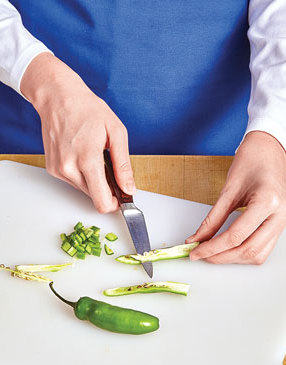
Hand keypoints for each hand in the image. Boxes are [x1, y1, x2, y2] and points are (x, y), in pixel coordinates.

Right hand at [21, 53, 135, 212]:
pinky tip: (83, 155)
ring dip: (94, 180)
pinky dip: (82, 174)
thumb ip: (123, 165)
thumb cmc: (88, 110)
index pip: (101, 201)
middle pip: (94, 197)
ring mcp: (58, 169)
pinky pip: (73, 181)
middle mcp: (69, 168)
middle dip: (106, 189)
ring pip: (84, 190)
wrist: (58, 98)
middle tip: (111, 169)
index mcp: (87, 159)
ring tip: (95, 156)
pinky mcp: (52, 169)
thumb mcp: (116, 132)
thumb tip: (129, 188)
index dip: (115, 204)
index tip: (121, 196)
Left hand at [186, 131, 285, 263]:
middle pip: (248, 250)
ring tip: (211, 253)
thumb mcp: (229, 188)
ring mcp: (283, 222)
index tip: (195, 251)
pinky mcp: (279, 224)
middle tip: (200, 255)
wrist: (269, 149)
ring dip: (233, 258)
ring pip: (257, 254)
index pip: (236, 236)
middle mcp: (280, 215)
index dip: (212, 247)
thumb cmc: (252, 161)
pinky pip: (263, 248)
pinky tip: (227, 248)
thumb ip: (213, 217)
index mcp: (267, 202)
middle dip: (220, 257)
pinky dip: (243, 252)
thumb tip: (197, 237)